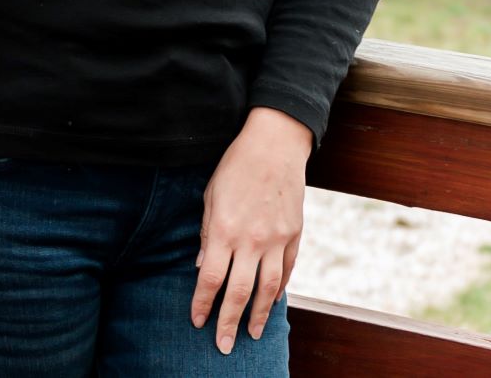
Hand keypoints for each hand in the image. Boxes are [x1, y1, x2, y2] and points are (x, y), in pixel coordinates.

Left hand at [191, 107, 310, 353]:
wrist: (275, 144)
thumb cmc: (236, 165)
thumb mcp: (211, 194)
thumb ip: (207, 232)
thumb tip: (203, 265)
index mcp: (225, 229)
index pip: (211, 278)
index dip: (202, 303)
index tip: (196, 320)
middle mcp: (251, 240)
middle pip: (238, 292)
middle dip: (228, 322)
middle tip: (223, 346)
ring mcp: (276, 239)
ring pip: (267, 289)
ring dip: (257, 315)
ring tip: (251, 334)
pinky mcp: (294, 235)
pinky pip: (286, 270)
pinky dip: (278, 290)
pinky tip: (271, 303)